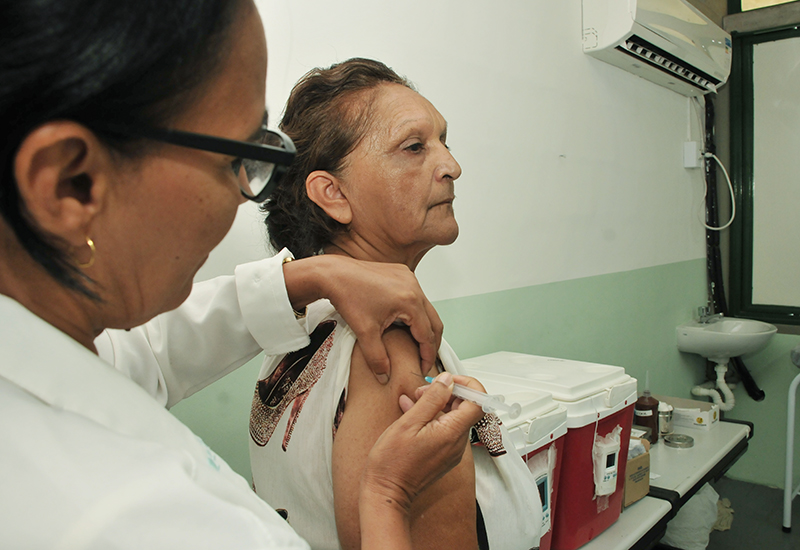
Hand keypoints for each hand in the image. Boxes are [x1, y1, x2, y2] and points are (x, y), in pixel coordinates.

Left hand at [284, 255, 442, 382]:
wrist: (334, 274)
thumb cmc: (348, 297)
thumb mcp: (364, 332)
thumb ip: (377, 358)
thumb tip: (384, 377)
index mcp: (410, 302)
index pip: (427, 334)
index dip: (427, 355)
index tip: (423, 368)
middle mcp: (414, 287)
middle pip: (433, 321)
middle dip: (431, 342)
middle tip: (424, 359)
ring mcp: (409, 278)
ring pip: (426, 308)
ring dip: (423, 326)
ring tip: (414, 344)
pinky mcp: (402, 273)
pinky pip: (416, 296)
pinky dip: (415, 312)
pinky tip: (403, 324)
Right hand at [358, 372, 482, 546]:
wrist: (386, 494)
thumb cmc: (392, 462)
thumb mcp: (408, 423)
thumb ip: (431, 399)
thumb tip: (447, 380)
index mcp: (452, 432)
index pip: (478, 401)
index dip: (466, 385)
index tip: (447, 380)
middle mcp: (457, 443)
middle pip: (465, 408)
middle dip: (446, 393)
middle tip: (422, 391)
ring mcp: (451, 451)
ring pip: (453, 417)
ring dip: (436, 404)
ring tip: (413, 401)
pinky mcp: (443, 456)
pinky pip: (445, 429)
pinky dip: (431, 417)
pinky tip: (411, 412)